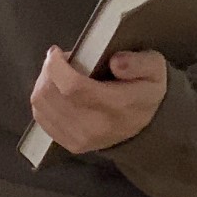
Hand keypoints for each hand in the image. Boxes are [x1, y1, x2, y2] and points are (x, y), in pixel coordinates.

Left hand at [28, 45, 168, 155]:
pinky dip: (42, 100)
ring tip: (57, 74)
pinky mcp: (71, 144)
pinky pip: (42, 119)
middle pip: (51, 96)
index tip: (57, 52)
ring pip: (41, 106)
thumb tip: (115, 62)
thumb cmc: (146, 90)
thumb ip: (139, 63)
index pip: (73, 87)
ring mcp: (81, 139)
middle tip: (59, 60)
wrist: (146, 125)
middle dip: (48, 71)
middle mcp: (96, 127)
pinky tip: (55, 90)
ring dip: (44, 84)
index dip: (56, 67)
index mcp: (117, 106)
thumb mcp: (154, 69)